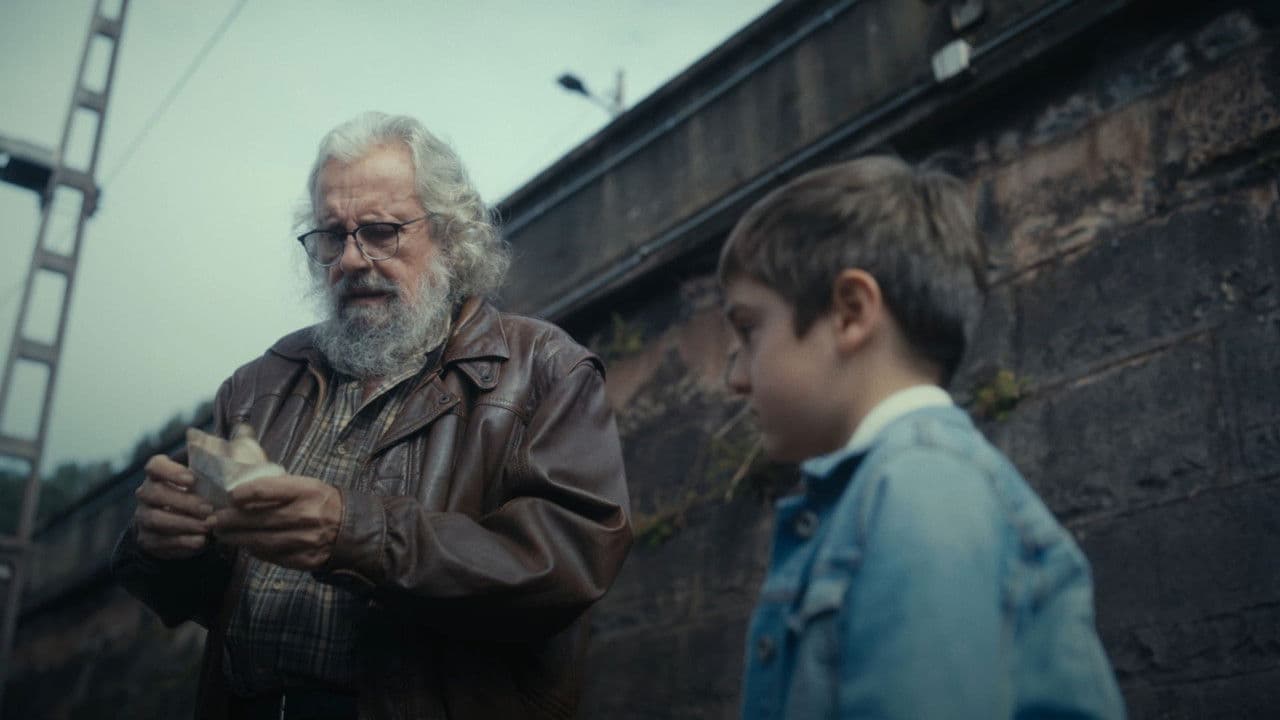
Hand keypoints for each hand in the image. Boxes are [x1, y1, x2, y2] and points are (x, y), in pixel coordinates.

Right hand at [134, 455, 213, 559]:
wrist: (184, 525)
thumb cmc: (200, 494)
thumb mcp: (206, 479)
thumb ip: (212, 467)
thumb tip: (232, 452)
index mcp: (158, 473)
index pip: (155, 466)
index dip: (171, 472)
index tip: (192, 480)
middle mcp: (146, 493)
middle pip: (154, 493)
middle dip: (183, 501)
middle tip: (208, 509)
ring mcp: (144, 516)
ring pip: (156, 518)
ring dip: (183, 523)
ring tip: (207, 526)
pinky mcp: (148, 539)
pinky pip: (160, 540)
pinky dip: (182, 541)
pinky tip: (200, 541)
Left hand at [208, 475, 342, 570]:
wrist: (351, 528)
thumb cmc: (321, 501)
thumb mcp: (305, 485)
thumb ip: (276, 487)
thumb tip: (239, 491)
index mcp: (307, 491)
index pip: (265, 490)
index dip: (241, 494)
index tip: (228, 497)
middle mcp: (306, 516)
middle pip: (258, 519)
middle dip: (230, 520)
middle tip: (213, 520)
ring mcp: (305, 540)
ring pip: (261, 541)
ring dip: (237, 539)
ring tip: (222, 535)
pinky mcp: (304, 559)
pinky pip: (272, 556)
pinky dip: (255, 551)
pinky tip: (246, 546)